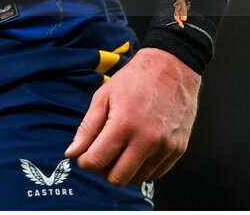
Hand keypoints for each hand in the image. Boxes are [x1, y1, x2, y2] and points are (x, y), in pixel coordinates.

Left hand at [65, 47, 200, 185]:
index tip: (84, 157)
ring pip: (137, 179)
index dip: (85, 162)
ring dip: (124, 171)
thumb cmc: (134, 80)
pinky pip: (156, 174)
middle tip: (100, 156)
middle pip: (118, 178)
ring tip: (118, 152)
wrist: (171, 69)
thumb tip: (72, 152)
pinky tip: (136, 152)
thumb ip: (87, 128)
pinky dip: (143, 168)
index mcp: (124, 124)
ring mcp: (165, 148)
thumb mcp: (103, 96)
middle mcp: (146, 141)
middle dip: (103, 170)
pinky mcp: (178, 150)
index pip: (98, 160)